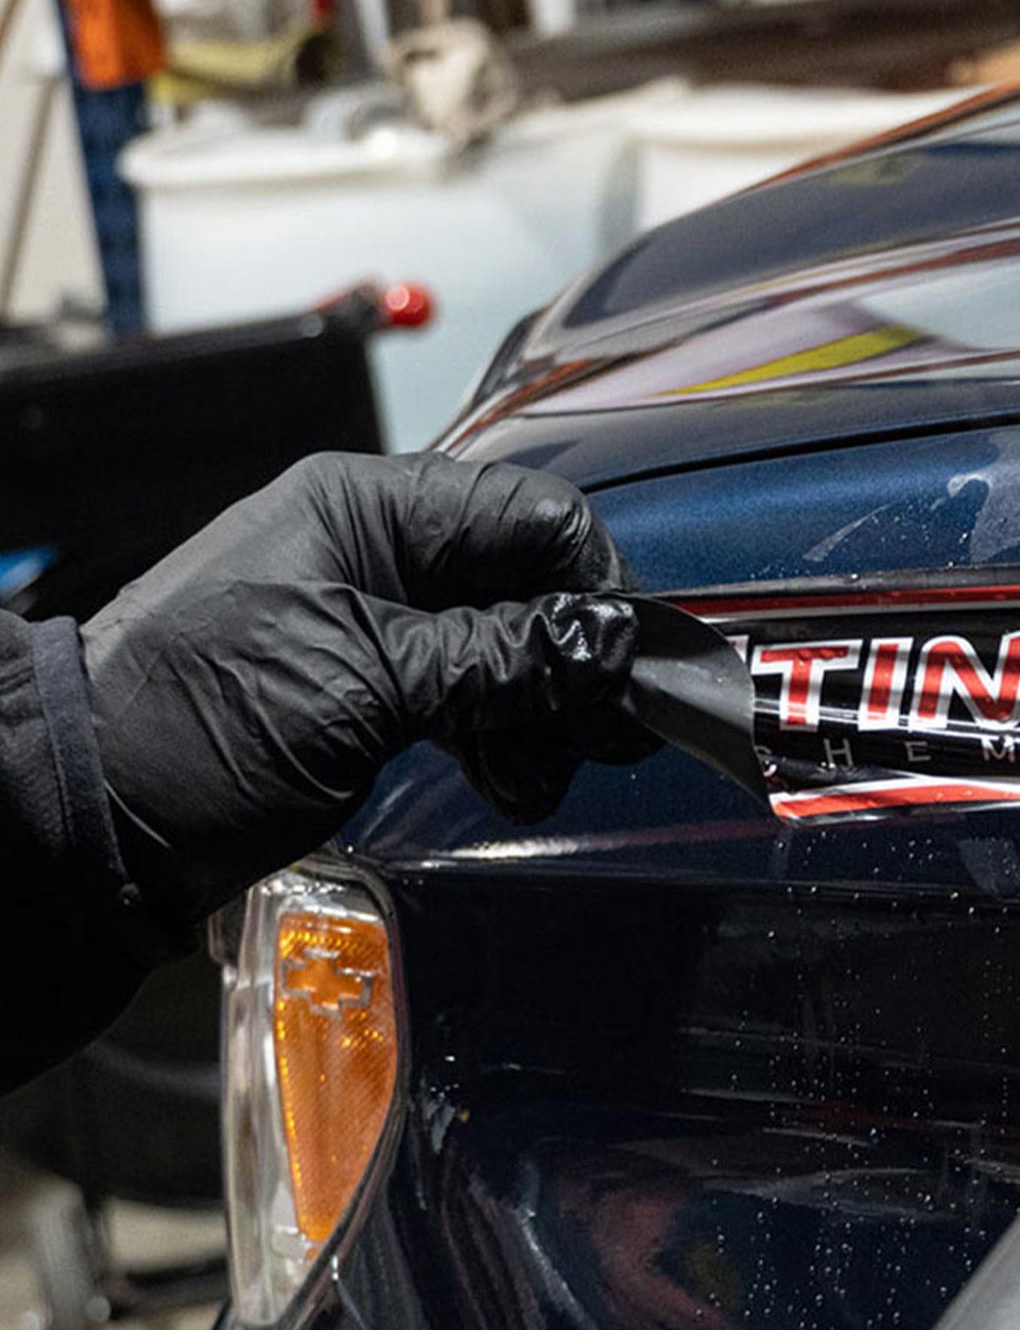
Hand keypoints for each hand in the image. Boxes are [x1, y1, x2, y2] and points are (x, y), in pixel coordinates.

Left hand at [82, 452, 639, 920]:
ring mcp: (371, 620)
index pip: (528, 513)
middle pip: (523, 583)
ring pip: (501, 643)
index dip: (590, 582)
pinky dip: (497, 734)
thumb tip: (602, 647)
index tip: (625, 657)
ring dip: (537, 710)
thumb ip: (495, 658)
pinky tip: (511, 781)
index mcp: (369, 508)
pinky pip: (463, 691)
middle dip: (567, 659)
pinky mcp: (365, 684)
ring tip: (542, 775)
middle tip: (600, 734)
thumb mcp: (361, 681)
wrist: (85, 820)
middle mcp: (377, 550)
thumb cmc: (188, 724)